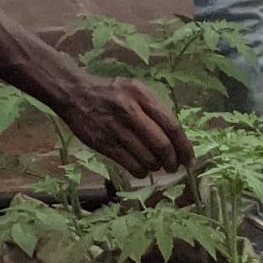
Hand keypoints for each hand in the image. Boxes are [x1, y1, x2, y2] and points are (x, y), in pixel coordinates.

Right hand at [58, 75, 192, 177]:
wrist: (74, 92)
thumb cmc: (110, 93)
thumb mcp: (134, 90)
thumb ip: (155, 109)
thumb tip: (177, 140)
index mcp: (141, 95)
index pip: (171, 126)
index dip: (184, 147)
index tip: (188, 159)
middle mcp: (129, 110)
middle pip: (162, 145)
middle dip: (172, 161)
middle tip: (172, 167)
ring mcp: (115, 128)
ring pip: (148, 158)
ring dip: (155, 167)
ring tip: (154, 165)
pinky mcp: (104, 143)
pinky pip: (131, 165)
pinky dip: (141, 171)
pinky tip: (140, 168)